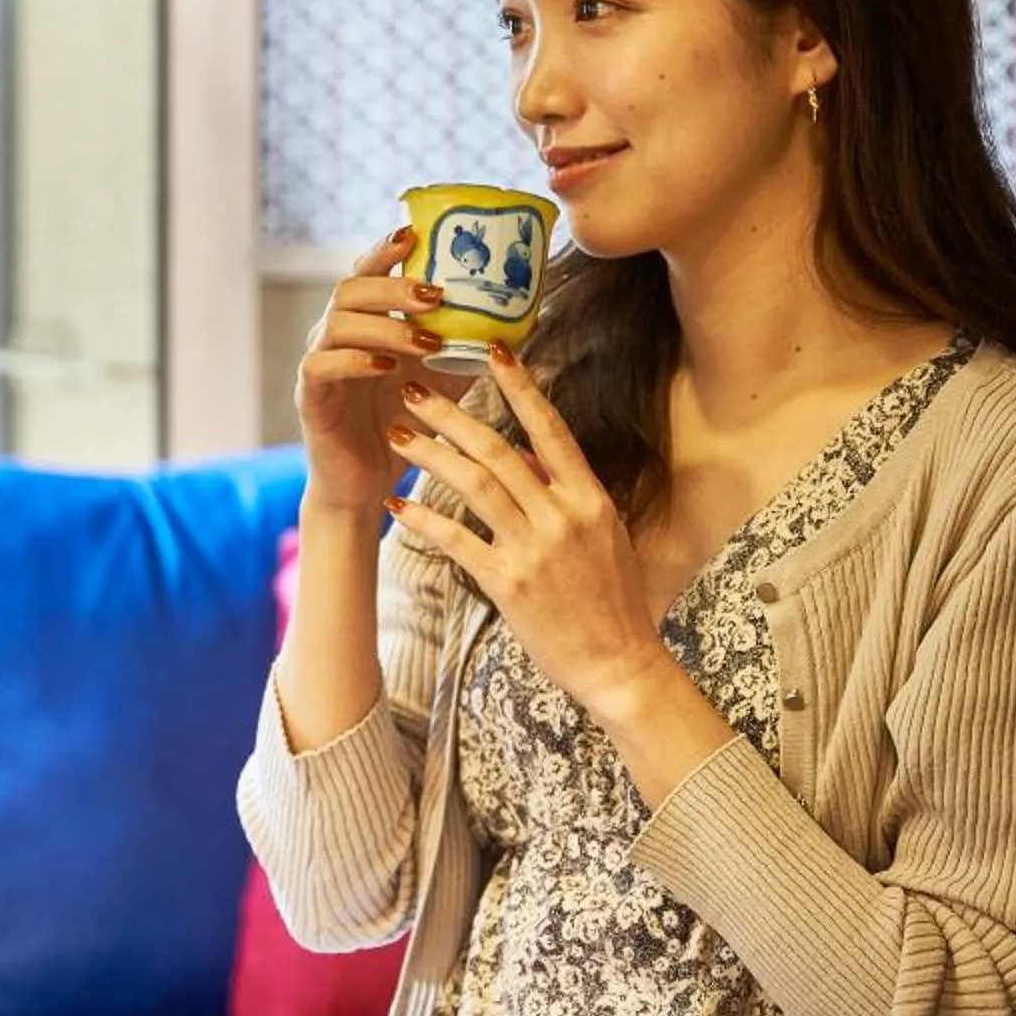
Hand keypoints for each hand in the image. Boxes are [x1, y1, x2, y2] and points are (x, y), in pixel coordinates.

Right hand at [292, 226, 480, 513]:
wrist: (367, 483)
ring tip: (426, 340)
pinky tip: (387, 368)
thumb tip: (523, 320)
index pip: (367, 272)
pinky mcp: (309, 397)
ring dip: (385, 326)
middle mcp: (334, 335)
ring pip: (336, 323)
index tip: (415, 233)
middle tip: (436, 295)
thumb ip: (469, 347)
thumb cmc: (404, 425)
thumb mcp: (445, 379)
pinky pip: (321, 366)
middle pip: (350, 288)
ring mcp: (317, 363)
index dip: (385, 250)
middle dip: (394, 287)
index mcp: (363, 323)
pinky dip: (355, 362)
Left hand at [378, 343, 665, 713]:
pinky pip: (457, 541)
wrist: (620, 663)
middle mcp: (563, 516)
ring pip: (474, 486)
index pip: (550, 429)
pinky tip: (396, 505)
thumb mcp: (601, 534)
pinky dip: (423, 521)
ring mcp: (535, 549)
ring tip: (396, 435)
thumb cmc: (612, 600)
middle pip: (498, 450)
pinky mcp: (509, 584)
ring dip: (430, 456)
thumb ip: (562, 492)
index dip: (520, 387)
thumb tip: (526, 455)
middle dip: (450, 417)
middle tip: (412, 392)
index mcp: (589, 498)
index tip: (492, 352)